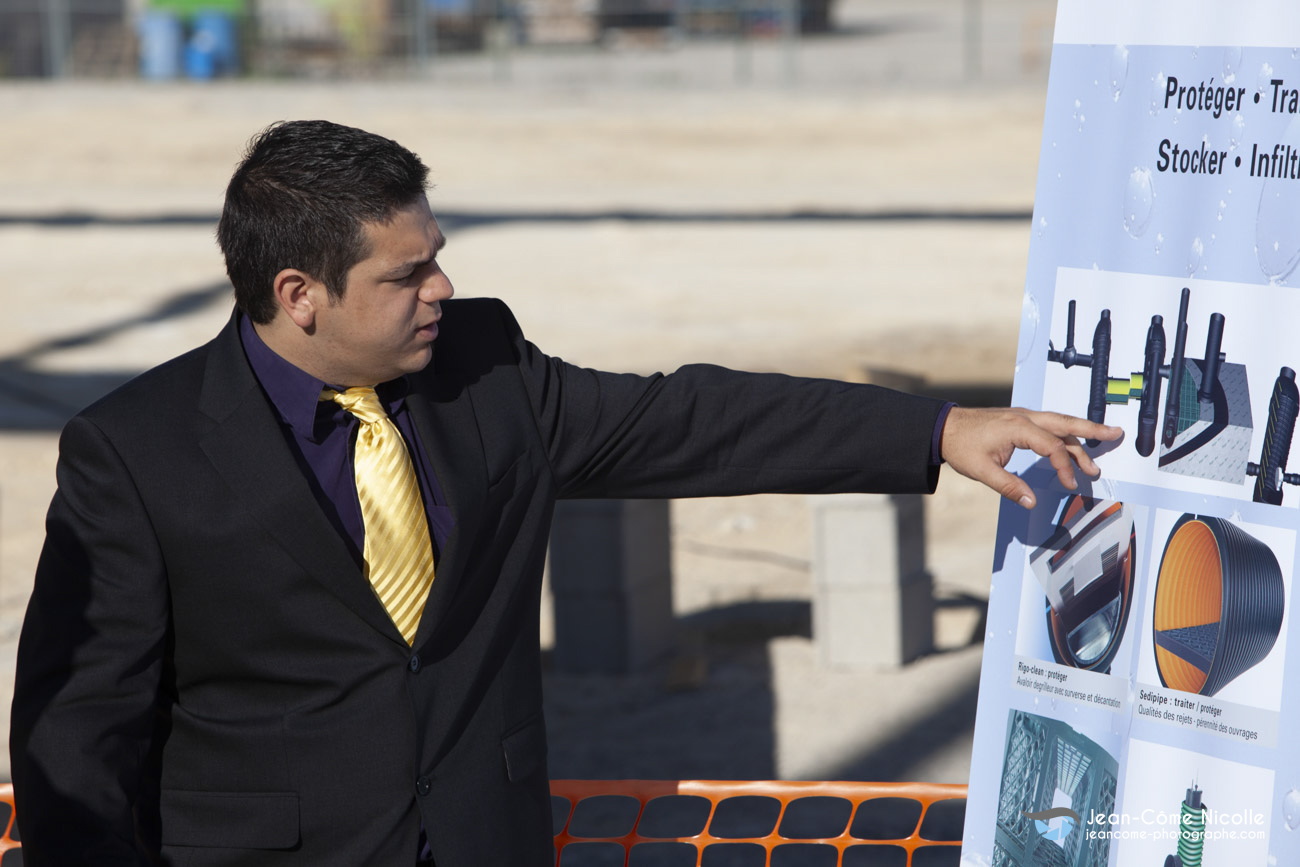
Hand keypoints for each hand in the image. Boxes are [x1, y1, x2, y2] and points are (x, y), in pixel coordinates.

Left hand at [939, 407, 1122, 508]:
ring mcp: (1023, 416)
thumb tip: (1031, 502)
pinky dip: (1066, 431)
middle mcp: (1025, 418)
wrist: (944, 427)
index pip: (1053, 447)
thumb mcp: (982, 471)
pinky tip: (1075, 439)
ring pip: (1060, 422)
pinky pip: (1050, 423)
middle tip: (1116, 434)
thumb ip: (1009, 487)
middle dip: (1092, 429)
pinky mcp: (1020, 419)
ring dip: (1082, 433)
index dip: (1065, 468)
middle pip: (1066, 423)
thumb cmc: (961, 446)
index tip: (1070, 485)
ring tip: (1104, 441)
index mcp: (1018, 428)